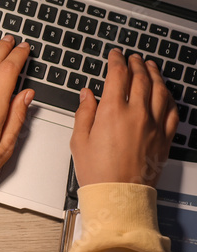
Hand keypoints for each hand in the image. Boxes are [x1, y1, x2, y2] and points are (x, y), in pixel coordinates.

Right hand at [71, 49, 176, 186]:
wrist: (119, 195)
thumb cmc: (98, 172)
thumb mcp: (79, 140)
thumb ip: (84, 113)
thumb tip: (88, 95)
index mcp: (112, 112)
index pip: (118, 75)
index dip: (116, 61)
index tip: (115, 55)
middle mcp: (136, 115)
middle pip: (140, 79)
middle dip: (136, 64)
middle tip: (132, 58)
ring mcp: (153, 125)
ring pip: (159, 91)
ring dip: (154, 75)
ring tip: (150, 67)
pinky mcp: (164, 138)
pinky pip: (171, 111)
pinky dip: (168, 97)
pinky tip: (164, 93)